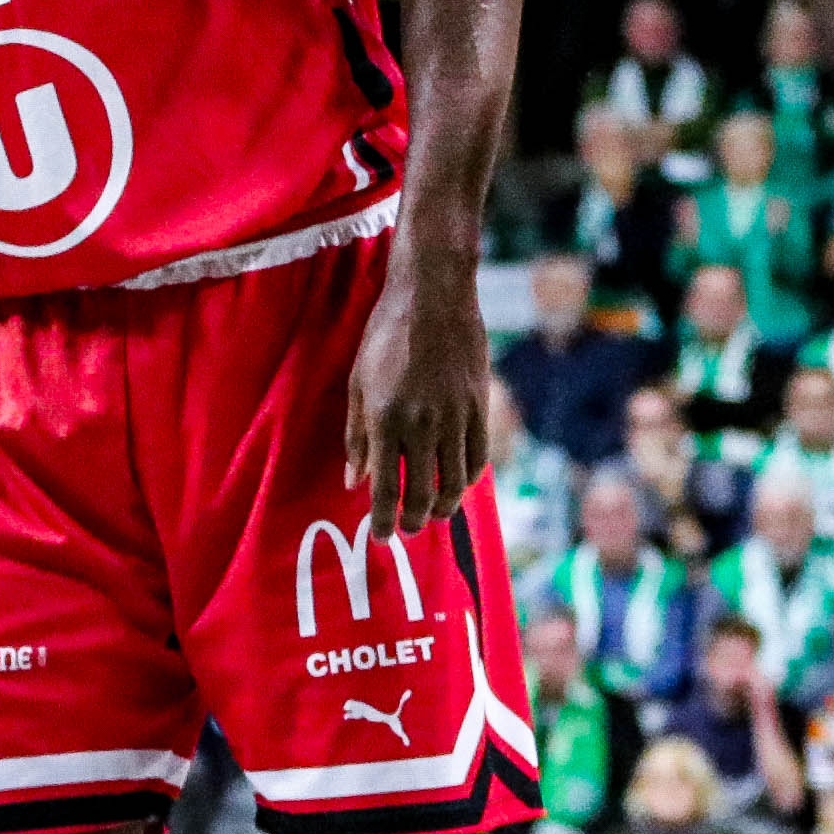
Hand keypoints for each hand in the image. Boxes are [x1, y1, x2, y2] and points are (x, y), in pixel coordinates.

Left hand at [352, 240, 492, 540]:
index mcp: (386, 420)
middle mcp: (422, 424)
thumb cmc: (385, 336)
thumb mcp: (358, 384)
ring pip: (456, 482)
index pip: (385, 488)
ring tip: (435, 514)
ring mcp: (455, 417)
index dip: (383, 519)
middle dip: (415, 521)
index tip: (381, 537)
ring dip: (445, 507)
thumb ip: (356, 437)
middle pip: (424, 494)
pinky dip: (468, 479)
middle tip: (409, 529)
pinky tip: (458, 484)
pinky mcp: (480, 406)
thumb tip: (353, 482)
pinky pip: (478, 457)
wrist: (433, 296)